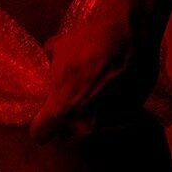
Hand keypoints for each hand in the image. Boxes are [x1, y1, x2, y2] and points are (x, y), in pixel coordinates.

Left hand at [28, 12, 160, 144]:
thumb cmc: (90, 42)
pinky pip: (115, 121)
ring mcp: (110, 123)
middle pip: (66, 136)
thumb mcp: (61, 47)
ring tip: (96, 91)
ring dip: (90, 115)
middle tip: (70, 101)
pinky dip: (113, 109)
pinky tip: (114, 89)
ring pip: (92, 129)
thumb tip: (52, 61)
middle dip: (65, 122)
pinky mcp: (132, 117)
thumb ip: (53, 62)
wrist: (130, 36)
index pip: (40, 133)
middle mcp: (85, 124)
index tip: (43, 117)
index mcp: (62, 108)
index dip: (39, 125)